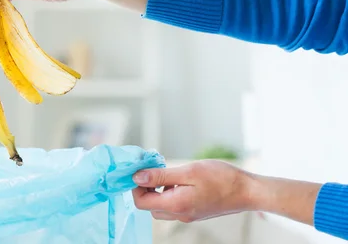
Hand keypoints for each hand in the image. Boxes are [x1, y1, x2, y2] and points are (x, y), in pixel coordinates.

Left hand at [132, 160, 321, 226]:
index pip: (141, 202)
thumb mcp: (188, 171)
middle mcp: (180, 214)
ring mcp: (188, 215)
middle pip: (149, 206)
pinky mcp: (194, 212)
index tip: (142, 170)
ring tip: (168, 172)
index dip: (136, 186)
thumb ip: (161, 176)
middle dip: (146, 188)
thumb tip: (137, 177)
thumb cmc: (222, 178)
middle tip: (154, 168)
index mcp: (176, 205)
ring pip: (161, 206)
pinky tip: (179, 179)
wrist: (248, 191)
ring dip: (158, 190)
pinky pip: (173, 205)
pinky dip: (169, 192)